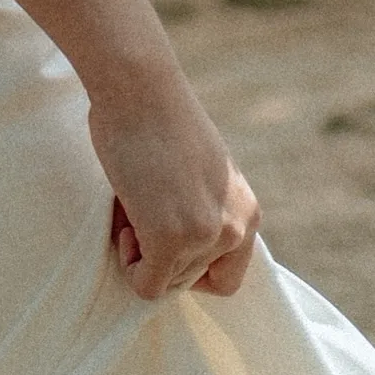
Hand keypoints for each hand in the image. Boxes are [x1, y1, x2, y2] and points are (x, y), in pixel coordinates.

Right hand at [87, 79, 260, 300]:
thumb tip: (175, 249)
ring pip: (167, 282)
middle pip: (192, 280)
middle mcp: (236, 228)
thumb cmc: (158, 120)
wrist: (140, 88)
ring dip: (142, 253)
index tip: (164, 234)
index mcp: (247, 211)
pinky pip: (146, 286)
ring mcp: (205, 236)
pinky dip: (129, 265)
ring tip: (135, 203)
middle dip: (160, 254)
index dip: (190, 266)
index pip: (227, 276)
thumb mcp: (201, 175)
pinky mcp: (171, 241)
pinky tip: (126, 221)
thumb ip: (203, 212)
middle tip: (142, 207)